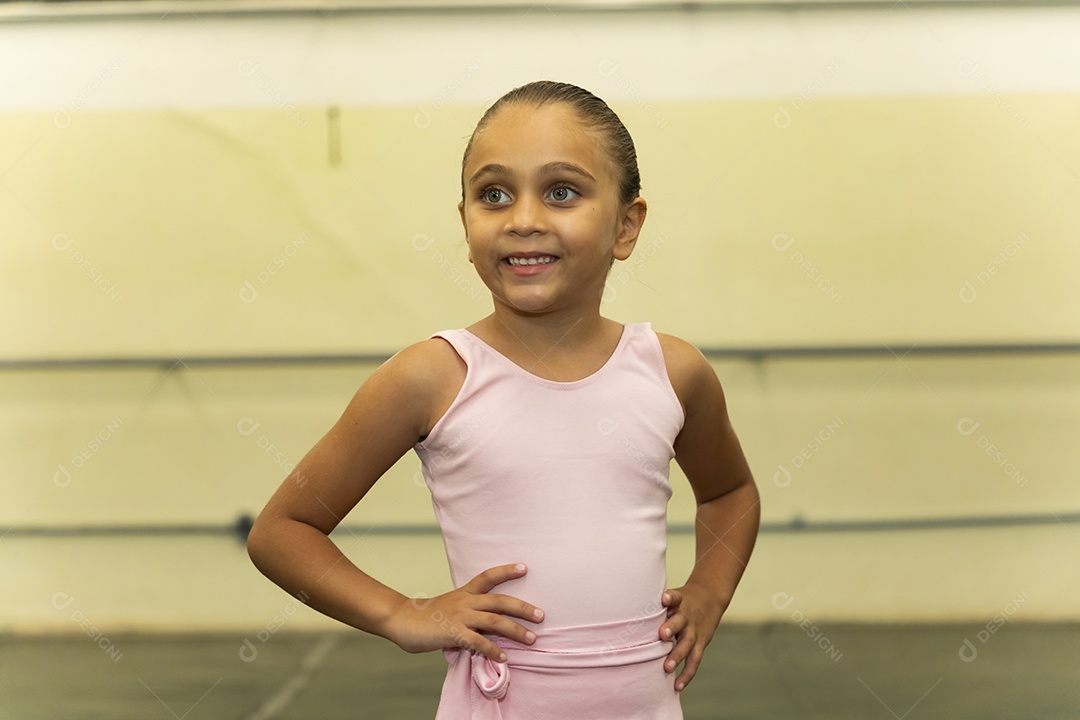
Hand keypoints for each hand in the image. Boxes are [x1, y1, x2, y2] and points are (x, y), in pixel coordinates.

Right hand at [385, 563, 544, 663]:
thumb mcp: (449, 608)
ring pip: (495, 621)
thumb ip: (467, 615)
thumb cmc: (424, 617)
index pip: (488, 577)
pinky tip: (503, 658)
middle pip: (500, 600)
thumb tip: (484, 628)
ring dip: (515, 630)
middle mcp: (465, 601)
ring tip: (531, 639)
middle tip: (541, 615)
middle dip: (523, 608)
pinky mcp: (453, 633)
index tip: (525, 568)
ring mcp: (460, 616)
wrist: (400, 620)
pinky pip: (478, 642)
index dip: (506, 571)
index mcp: (464, 592)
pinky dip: (493, 650)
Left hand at [658, 581, 724, 690]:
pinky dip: (687, 674)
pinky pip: (695, 660)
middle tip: (661, 634)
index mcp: (679, 602)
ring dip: (677, 655)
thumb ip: (655, 605)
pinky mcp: (701, 643)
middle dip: (671, 628)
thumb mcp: (673, 595)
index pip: (676, 597)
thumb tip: (623, 612)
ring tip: (667, 667)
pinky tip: (677, 685)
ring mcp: (694, 631)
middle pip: (680, 621)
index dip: (670, 597)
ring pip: (688, 643)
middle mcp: (687, 616)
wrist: (710, 596)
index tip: (663, 598)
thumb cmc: (681, 600)